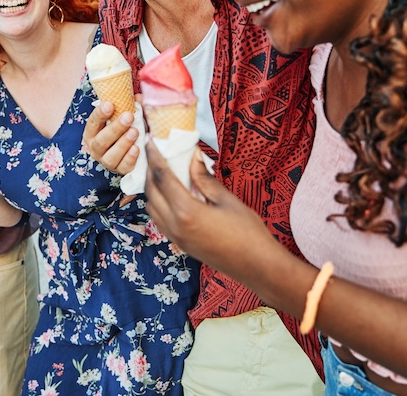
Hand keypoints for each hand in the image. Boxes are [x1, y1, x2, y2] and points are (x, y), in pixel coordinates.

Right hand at [83, 100, 139, 174]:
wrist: (129, 152)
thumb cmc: (123, 130)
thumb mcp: (124, 117)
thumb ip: (129, 107)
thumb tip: (138, 97)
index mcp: (92, 133)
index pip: (92, 122)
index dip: (100, 114)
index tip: (110, 104)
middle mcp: (96, 148)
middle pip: (102, 140)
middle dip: (115, 128)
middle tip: (128, 116)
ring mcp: (106, 161)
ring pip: (110, 156)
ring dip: (123, 143)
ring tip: (135, 131)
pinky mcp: (120, 170)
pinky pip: (123, 167)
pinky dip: (130, 158)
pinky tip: (136, 148)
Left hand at [144, 141, 276, 279]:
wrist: (256, 266)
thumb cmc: (247, 231)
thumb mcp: (227, 200)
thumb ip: (205, 178)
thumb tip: (193, 156)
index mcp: (186, 211)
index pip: (162, 177)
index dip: (155, 156)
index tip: (151, 140)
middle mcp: (174, 225)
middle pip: (151, 192)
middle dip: (150, 170)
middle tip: (155, 153)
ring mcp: (174, 237)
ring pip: (151, 207)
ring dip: (152, 188)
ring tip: (161, 172)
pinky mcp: (179, 244)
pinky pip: (159, 220)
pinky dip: (158, 203)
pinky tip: (170, 195)